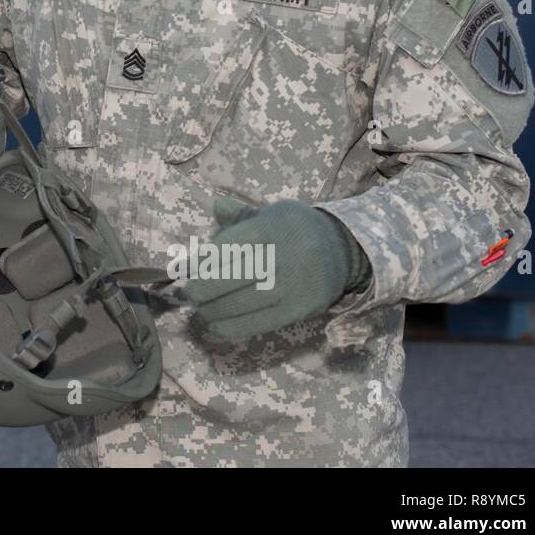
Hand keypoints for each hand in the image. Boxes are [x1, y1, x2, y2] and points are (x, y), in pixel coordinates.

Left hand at [188, 198, 371, 342]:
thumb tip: (216, 206)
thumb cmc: (295, 230)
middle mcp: (276, 257)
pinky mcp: (294, 311)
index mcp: (266, 229)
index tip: (192, 268)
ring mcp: (286, 287)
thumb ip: (240, 214)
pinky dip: (229, 328)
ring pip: (236, 304)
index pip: (222, 249)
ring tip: (203, 309)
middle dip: (201, 289)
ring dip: (211, 310)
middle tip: (192, 292)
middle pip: (225, 279)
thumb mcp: (271, 213)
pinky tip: (216, 325)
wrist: (342, 251)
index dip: (201, 262)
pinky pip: (254, 324)